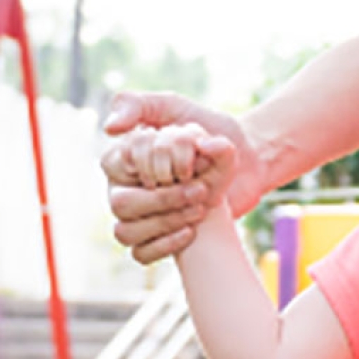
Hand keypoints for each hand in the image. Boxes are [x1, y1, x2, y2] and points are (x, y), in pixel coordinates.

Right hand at [102, 92, 257, 263]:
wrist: (248, 160)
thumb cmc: (210, 132)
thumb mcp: (178, 108)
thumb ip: (140, 105)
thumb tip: (110, 128)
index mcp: (124, 157)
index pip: (115, 163)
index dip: (154, 163)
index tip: (187, 159)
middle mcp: (125, 187)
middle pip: (119, 204)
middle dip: (164, 197)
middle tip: (198, 188)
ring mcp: (139, 215)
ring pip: (126, 232)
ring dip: (167, 220)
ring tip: (200, 207)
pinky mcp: (156, 238)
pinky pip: (141, 254)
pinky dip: (167, 244)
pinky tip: (192, 230)